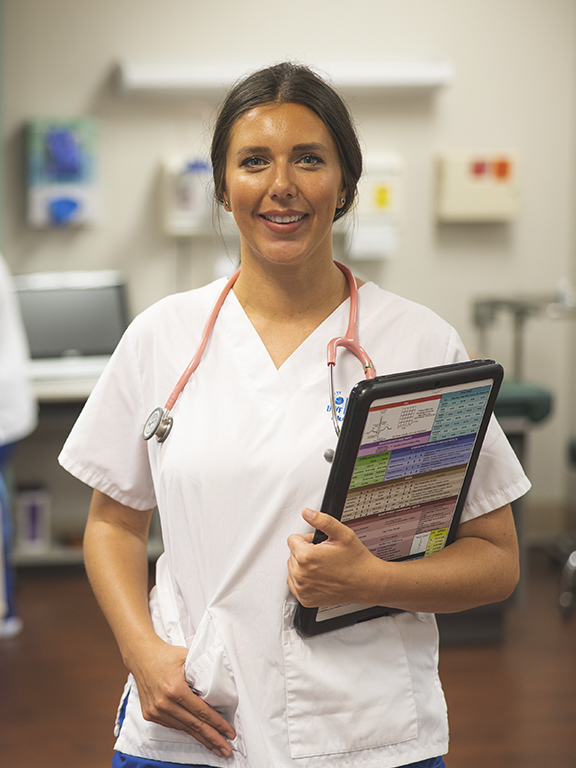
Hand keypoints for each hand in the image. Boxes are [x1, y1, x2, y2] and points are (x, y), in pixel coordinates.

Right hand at [130, 637, 235, 758]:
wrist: (141, 656)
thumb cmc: (166, 655)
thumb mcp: (187, 658)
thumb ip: (202, 671)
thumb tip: (220, 683)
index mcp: (175, 689)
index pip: (201, 712)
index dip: (217, 724)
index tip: (229, 733)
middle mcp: (164, 703)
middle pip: (194, 726)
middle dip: (213, 739)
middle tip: (227, 750)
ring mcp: (156, 710)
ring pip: (184, 729)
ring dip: (201, 738)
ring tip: (215, 746)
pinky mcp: (150, 715)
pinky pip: (173, 725)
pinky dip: (187, 730)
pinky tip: (198, 735)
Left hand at [287, 508, 378, 606]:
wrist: (366, 582)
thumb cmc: (356, 560)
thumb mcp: (342, 533)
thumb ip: (322, 520)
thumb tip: (307, 512)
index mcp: (306, 556)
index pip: (292, 539)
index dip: (308, 539)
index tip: (320, 545)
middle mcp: (301, 574)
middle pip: (292, 554)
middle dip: (306, 552)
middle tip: (324, 555)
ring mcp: (302, 588)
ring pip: (293, 568)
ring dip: (304, 566)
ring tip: (323, 566)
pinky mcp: (305, 599)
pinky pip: (294, 584)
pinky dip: (304, 580)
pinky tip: (318, 577)